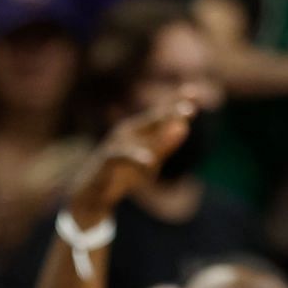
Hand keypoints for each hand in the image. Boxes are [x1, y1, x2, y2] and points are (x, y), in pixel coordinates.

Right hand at [65, 99, 197, 222]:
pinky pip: (121, 157)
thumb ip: (164, 145)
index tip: (196, 92)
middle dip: (170, 113)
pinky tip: (149, 162)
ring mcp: (115, 146)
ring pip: (136, 135)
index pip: (160, 114)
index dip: (176, 102)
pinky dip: (135, 158)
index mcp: (138, 131)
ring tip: (181, 127)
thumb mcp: (147, 160)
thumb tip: (184, 127)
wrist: (91, 195)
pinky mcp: (105, 162)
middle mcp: (126, 133)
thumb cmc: (120, 174)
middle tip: (190, 109)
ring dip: (157, 130)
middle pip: (151, 119)